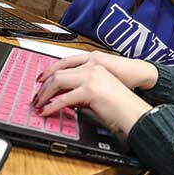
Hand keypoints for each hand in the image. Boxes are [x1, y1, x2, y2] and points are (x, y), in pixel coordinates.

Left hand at [34, 64, 151, 138]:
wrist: (135, 107)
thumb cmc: (122, 100)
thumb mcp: (100, 89)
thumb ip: (83, 88)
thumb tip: (66, 97)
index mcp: (95, 63)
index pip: (66, 62)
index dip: (50, 71)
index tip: (41, 81)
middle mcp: (92, 66)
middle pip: (58, 70)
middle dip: (44, 85)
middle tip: (37, 97)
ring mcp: (91, 76)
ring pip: (57, 80)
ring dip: (45, 94)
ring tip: (39, 104)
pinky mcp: (90, 90)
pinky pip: (63, 98)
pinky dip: (52, 106)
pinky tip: (47, 111)